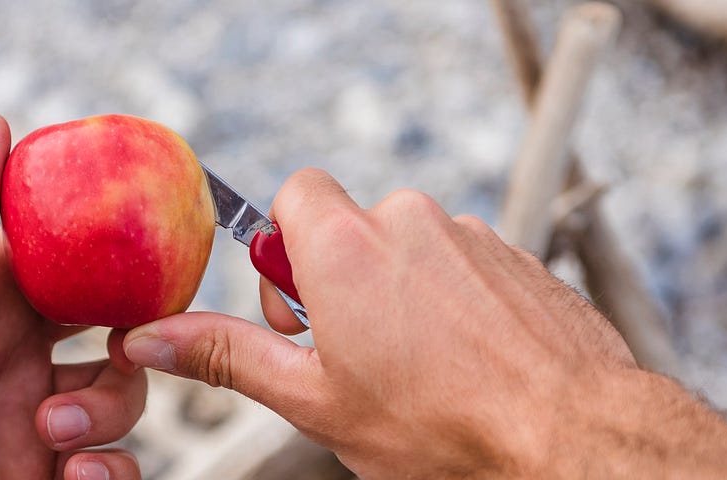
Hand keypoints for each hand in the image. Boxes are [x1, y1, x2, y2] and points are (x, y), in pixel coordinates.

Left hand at [0, 114, 145, 478]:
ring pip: (122, 405)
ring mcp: (33, 421)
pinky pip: (109, 472)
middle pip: (120, 340)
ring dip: (109, 415)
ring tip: (51, 432)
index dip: (122, 267)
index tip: (152, 269)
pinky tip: (71, 473)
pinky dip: (110, 474)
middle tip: (120, 354)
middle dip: (134, 349)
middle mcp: (22, 357)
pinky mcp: (37, 475)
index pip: (81, 269)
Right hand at [122, 169, 726, 477]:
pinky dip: (455, 303)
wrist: (572, 435)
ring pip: (413, 249)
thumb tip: (154, 339)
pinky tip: (468, 364)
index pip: (293, 194)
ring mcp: (474, 235)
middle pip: (352, 226)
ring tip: (423, 371)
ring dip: (404, 295)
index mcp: (348, 247)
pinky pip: (466, 264)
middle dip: (343, 281)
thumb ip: (230, 358)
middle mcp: (411, 221)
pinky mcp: (519, 256)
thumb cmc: (445, 429)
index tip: (301, 315)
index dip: (284, 252)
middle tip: (358, 357)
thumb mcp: (317, 403)